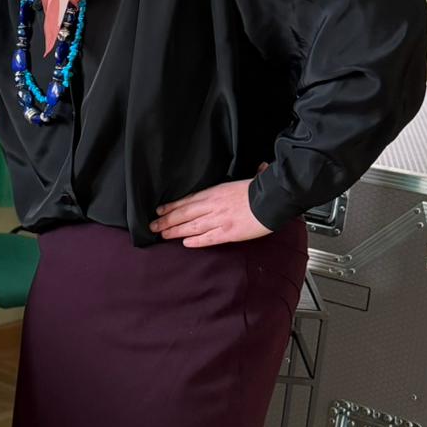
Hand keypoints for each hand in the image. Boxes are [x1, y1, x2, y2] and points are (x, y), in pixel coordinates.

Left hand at [149, 172, 271, 246]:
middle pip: (184, 214)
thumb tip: (226, 183)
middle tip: (153, 226)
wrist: (273, 198)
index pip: (187, 200)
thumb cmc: (259, 189)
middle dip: (167, 220)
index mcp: (214, 193)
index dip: (171, 206)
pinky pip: (208, 238)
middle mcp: (213, 206)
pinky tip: (185, 243)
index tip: (159, 210)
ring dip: (175, 231)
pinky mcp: (229, 232)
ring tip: (163, 235)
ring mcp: (220, 220)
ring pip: (192, 226)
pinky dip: (196, 241)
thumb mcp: (236, 183)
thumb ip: (227, 187)